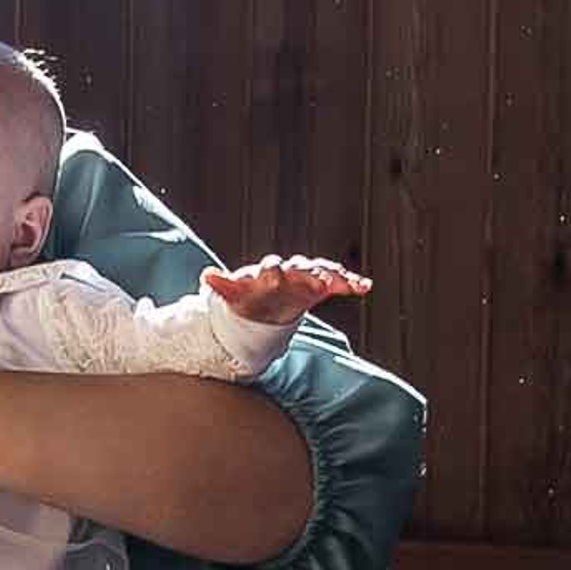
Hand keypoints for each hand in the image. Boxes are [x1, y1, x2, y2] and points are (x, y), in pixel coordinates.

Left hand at [205, 254, 372, 326]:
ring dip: (334, 276)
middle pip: (301, 268)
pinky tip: (365, 286)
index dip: (275, 270)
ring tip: (348, 282)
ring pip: (322, 272)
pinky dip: (350, 282)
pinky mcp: (320, 288)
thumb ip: (222, 285)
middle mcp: (289, 272)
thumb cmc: (249, 295)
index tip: (278, 273)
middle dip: (310, 272)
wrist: (263, 301)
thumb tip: (205, 276)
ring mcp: (306, 278)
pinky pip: (337, 282)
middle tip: (321, 278)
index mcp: (267, 272)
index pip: (271, 268)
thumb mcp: (233, 294)